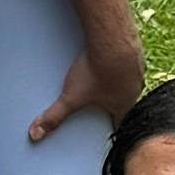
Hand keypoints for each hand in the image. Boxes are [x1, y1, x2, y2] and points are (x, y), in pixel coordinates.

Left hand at [25, 25, 152, 145]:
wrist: (112, 39)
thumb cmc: (96, 70)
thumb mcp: (71, 97)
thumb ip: (54, 116)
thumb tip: (37, 134)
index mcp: (123, 105)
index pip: (119, 123)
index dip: (110, 126)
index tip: (103, 129)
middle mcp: (135, 89)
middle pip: (124, 101)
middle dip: (111, 102)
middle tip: (98, 101)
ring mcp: (137, 70)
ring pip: (128, 81)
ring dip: (117, 81)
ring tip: (102, 78)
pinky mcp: (135, 52)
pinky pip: (129, 61)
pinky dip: (119, 62)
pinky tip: (109, 57)